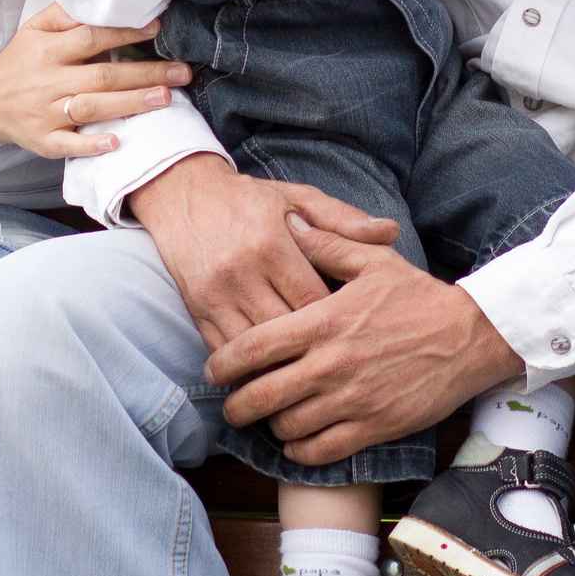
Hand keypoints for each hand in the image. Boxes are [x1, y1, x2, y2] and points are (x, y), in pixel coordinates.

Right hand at [0, 3, 188, 159]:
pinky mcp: (44, 141)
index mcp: (48, 50)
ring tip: (164, 99)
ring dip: (129, 104)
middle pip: (101, 76)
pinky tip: (117, 141)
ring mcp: (46, 114)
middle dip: (143, 74)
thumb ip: (66, 14)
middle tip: (180, 72)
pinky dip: (92, 144)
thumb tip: (102, 2)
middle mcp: (49, 81)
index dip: (122, 33)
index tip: (156, 29)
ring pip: (91, 108)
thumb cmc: (21, 60)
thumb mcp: (35, 28)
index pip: (89, 38)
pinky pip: (69, 145)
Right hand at [127, 155, 401, 349]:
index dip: (338, 322)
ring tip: (309, 382)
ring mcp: (215, 293)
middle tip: (340, 366)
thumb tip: (391, 231)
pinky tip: (271, 376)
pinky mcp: (196, 307)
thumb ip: (342, 219)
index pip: (314, 300)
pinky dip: (248, 368)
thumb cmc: (249, 199)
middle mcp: (241, 271)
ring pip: (254, 349)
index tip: (357, 334)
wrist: (183, 194)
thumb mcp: (297, 197)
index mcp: (272, 242)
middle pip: (286, 330)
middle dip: (314, 351)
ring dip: (281, 367)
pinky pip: (225, 350)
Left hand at [211, 216, 523, 465]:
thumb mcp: (372, 260)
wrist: (470, 337)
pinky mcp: (374, 426)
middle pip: (261, 395)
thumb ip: (326, 243)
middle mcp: (331, 364)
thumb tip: (291, 224)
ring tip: (268, 418)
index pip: (254, 347)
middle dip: (236, 405)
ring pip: (287, 425)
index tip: (213, 369)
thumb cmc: (418, 296)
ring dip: (271, 425)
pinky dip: (301, 449)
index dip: (223, 363)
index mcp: (323, 321)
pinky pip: (321, 450)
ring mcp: (352, 399)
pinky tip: (298, 438)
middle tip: (231, 405)